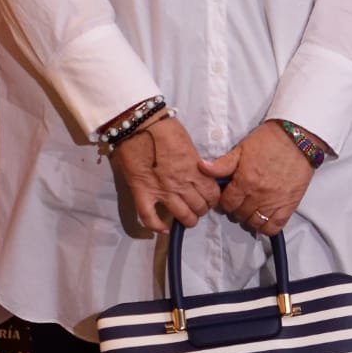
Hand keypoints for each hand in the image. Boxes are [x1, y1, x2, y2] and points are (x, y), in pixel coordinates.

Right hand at [111, 116, 220, 232]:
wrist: (138, 124)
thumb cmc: (165, 128)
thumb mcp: (188, 143)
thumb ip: (195, 162)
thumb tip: (199, 172)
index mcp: (194, 170)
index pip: (212, 194)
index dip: (213, 198)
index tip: (209, 196)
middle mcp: (181, 184)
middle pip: (199, 207)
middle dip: (201, 208)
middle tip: (197, 205)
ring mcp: (161, 191)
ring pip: (182, 216)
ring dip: (187, 219)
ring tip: (186, 217)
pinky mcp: (142, 192)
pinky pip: (149, 218)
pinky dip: (157, 227)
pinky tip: (163, 228)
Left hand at [202, 121, 316, 235]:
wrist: (297, 138)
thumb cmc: (268, 141)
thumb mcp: (241, 149)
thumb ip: (222, 163)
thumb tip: (201, 167)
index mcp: (244, 181)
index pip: (226, 204)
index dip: (223, 202)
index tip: (226, 197)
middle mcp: (258, 195)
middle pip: (239, 215)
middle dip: (235, 210)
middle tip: (238, 202)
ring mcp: (274, 202)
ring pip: (254, 223)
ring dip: (249, 218)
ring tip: (250, 209)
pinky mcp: (289, 206)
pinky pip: (274, 227)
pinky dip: (267, 227)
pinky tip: (263, 218)